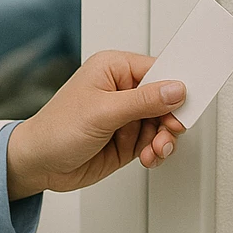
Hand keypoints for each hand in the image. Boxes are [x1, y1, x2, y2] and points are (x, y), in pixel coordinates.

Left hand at [5, 50, 185, 198]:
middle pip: (165, 98)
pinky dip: (157, 150)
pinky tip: (149, 156)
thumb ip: (143, 101)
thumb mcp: (103, 112)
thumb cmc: (56, 129)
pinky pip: (155, 141)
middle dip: (170, 118)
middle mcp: (121, 89)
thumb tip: (176, 89)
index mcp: (113, 68)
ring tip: (154, 150)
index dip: (176, 84)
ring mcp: (125, 115)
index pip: (158, 69)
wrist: (38, 163)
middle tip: (170, 131)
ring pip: (163, 123)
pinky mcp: (127, 138)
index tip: (193, 99)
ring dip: (164, 138)